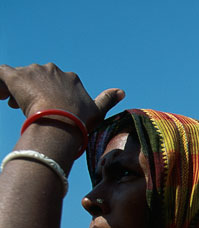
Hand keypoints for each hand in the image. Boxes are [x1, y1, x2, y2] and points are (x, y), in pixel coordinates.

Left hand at [0, 63, 123, 131]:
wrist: (61, 122)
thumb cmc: (80, 120)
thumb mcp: (97, 111)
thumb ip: (107, 100)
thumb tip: (122, 91)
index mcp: (70, 78)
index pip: (55, 81)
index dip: (49, 93)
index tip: (46, 107)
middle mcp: (52, 69)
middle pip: (37, 77)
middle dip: (32, 90)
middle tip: (28, 108)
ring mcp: (34, 71)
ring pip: (20, 76)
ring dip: (16, 90)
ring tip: (14, 105)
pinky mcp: (16, 75)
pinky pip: (1, 73)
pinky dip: (0, 84)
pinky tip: (1, 96)